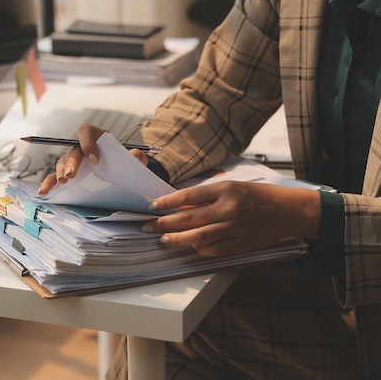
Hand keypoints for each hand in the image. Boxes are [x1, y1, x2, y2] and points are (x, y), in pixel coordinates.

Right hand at [38, 124, 147, 194]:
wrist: (121, 173)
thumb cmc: (125, 163)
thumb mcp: (133, 160)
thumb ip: (136, 156)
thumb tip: (135, 156)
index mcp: (96, 138)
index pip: (86, 132)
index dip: (88, 143)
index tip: (95, 160)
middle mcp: (81, 147)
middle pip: (72, 150)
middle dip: (71, 162)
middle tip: (72, 174)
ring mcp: (73, 162)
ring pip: (62, 163)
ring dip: (61, 172)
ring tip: (63, 182)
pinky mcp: (68, 175)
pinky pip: (55, 177)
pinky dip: (49, 183)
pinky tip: (44, 191)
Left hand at [142, 181, 320, 255]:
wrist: (288, 211)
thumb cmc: (257, 195)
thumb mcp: (232, 186)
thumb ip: (207, 195)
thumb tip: (178, 203)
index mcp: (226, 190)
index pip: (188, 196)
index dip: (167, 202)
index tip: (152, 205)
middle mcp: (229, 209)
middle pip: (188, 218)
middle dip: (164, 223)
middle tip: (147, 226)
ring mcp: (235, 229)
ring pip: (198, 237)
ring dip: (177, 239)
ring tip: (162, 239)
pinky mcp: (241, 245)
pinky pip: (214, 250)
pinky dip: (199, 248)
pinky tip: (189, 246)